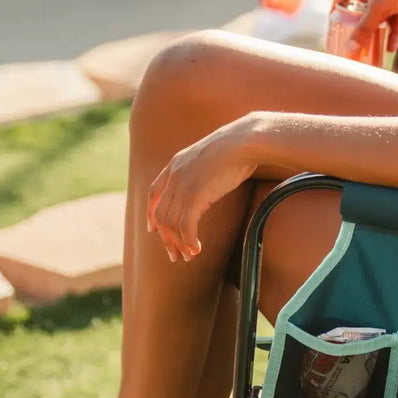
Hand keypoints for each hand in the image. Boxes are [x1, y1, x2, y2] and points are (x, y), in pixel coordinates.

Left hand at [147, 120, 256, 261]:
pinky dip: (189, 240)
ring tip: (188, 256)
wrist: (245, 141)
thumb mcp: (211, 156)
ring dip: (179, 244)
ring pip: (172, 223)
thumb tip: (210, 179)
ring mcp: (183, 185)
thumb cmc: (238, 147)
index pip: (154, 193)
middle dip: (166, 238)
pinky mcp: (195, 195)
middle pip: (161, 214)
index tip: (154, 229)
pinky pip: (186, 226)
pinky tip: (197, 249)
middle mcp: (174, 175)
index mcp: (175, 163)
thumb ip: (202, 169)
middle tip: (175, 255)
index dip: (151, 213)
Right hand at [333, 0, 397, 57]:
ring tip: (372, 49)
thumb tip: (349, 49)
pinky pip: (394, 20)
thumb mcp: (379, 9)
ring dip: (376, 32)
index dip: (337, 8)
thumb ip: (364, 30)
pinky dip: (392, 33)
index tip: (335, 24)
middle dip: (358, 25)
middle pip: (361, 8)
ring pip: (379, 16)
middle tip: (353, 41)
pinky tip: (391, 48)